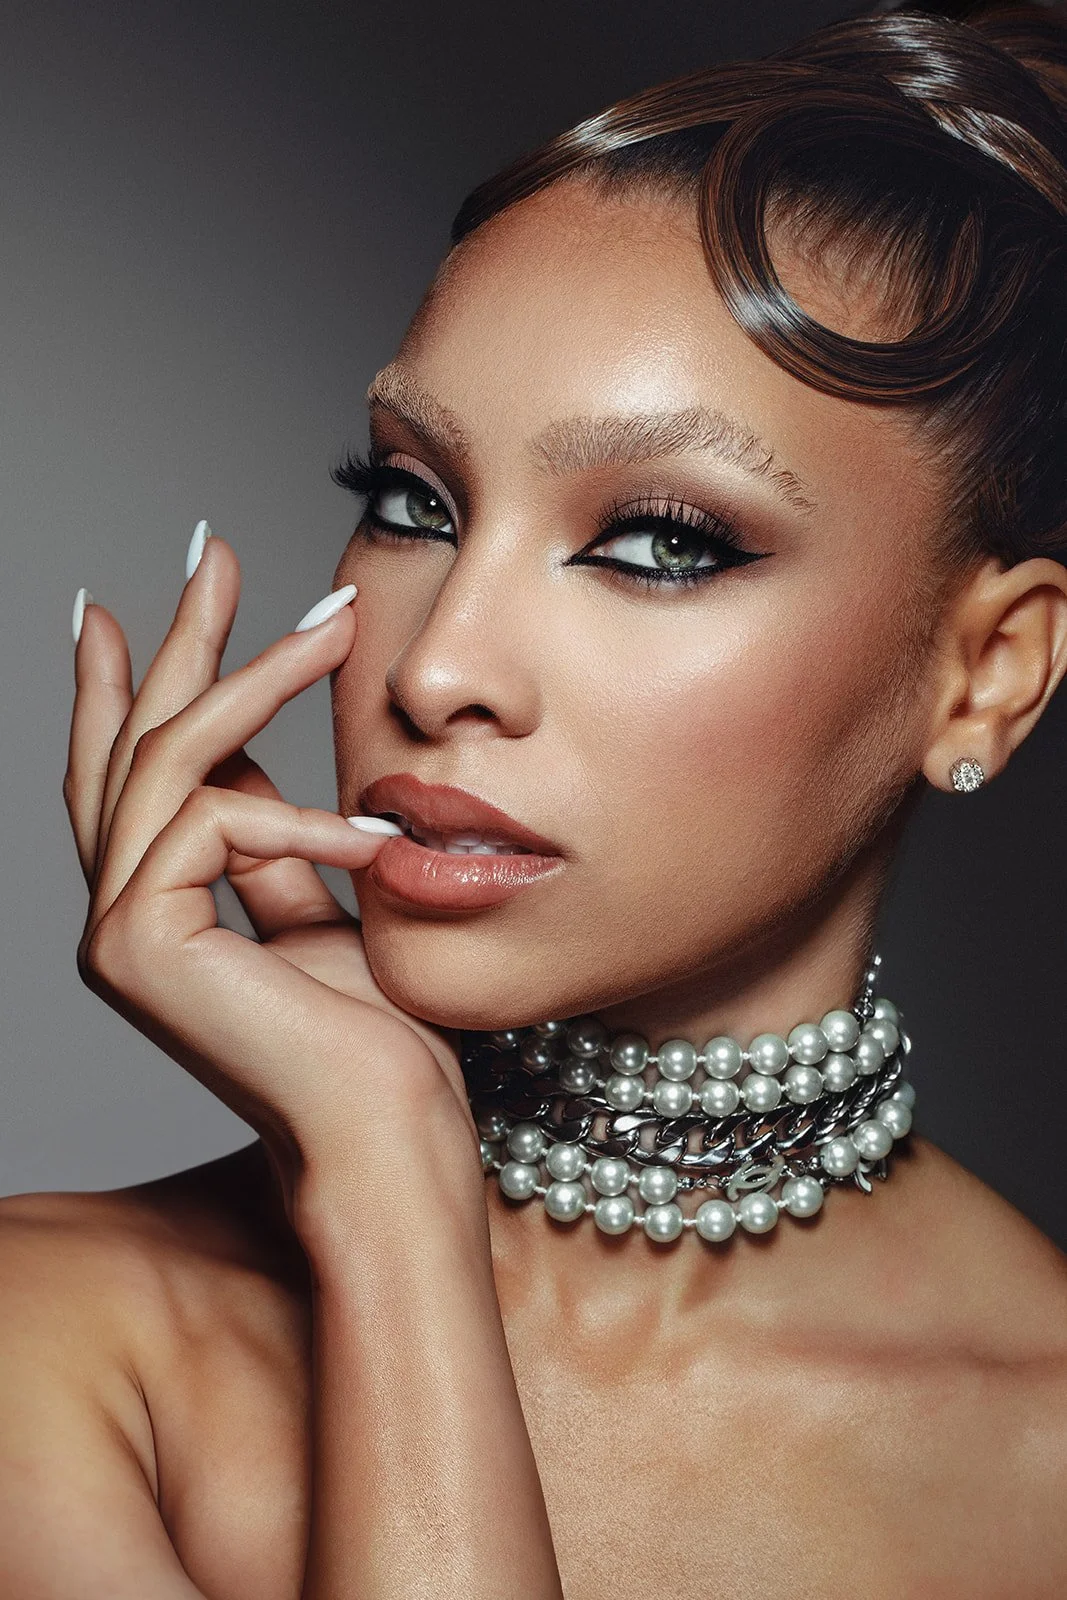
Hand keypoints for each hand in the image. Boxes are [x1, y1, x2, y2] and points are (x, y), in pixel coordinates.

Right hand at [64, 528, 477, 1207]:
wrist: (389, 1130)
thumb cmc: (371, 1032)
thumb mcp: (316, 901)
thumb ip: (269, 836)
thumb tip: (249, 763)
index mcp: (156, 906)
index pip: (128, 773)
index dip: (119, 686)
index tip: (127, 608)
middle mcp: (117, 916)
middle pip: (131, 747)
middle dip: (174, 642)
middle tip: (212, 549)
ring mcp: (115, 935)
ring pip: (169, 763)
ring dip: (256, 679)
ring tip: (334, 620)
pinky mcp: (137, 948)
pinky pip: (214, 825)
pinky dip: (301, 814)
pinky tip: (375, 832)